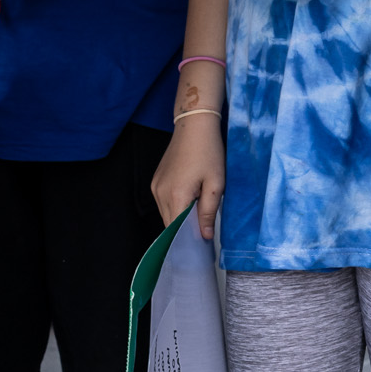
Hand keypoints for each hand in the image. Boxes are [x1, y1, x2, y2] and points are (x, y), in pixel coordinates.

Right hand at [151, 111, 226, 240]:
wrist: (194, 125)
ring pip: (166, 214)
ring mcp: (155, 186)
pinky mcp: (156, 180)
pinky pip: (163, 203)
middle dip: (184, 231)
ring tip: (198, 214)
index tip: (202, 246)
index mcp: (176, 195)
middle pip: (169, 224)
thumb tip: (204, 236)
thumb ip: (208, 212)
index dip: (188, 240)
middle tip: (203, 232)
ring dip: (179, 218)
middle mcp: (160, 193)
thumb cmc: (208, 152)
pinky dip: (175, 207)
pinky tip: (189, 201)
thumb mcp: (215, 183)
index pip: (177, 231)